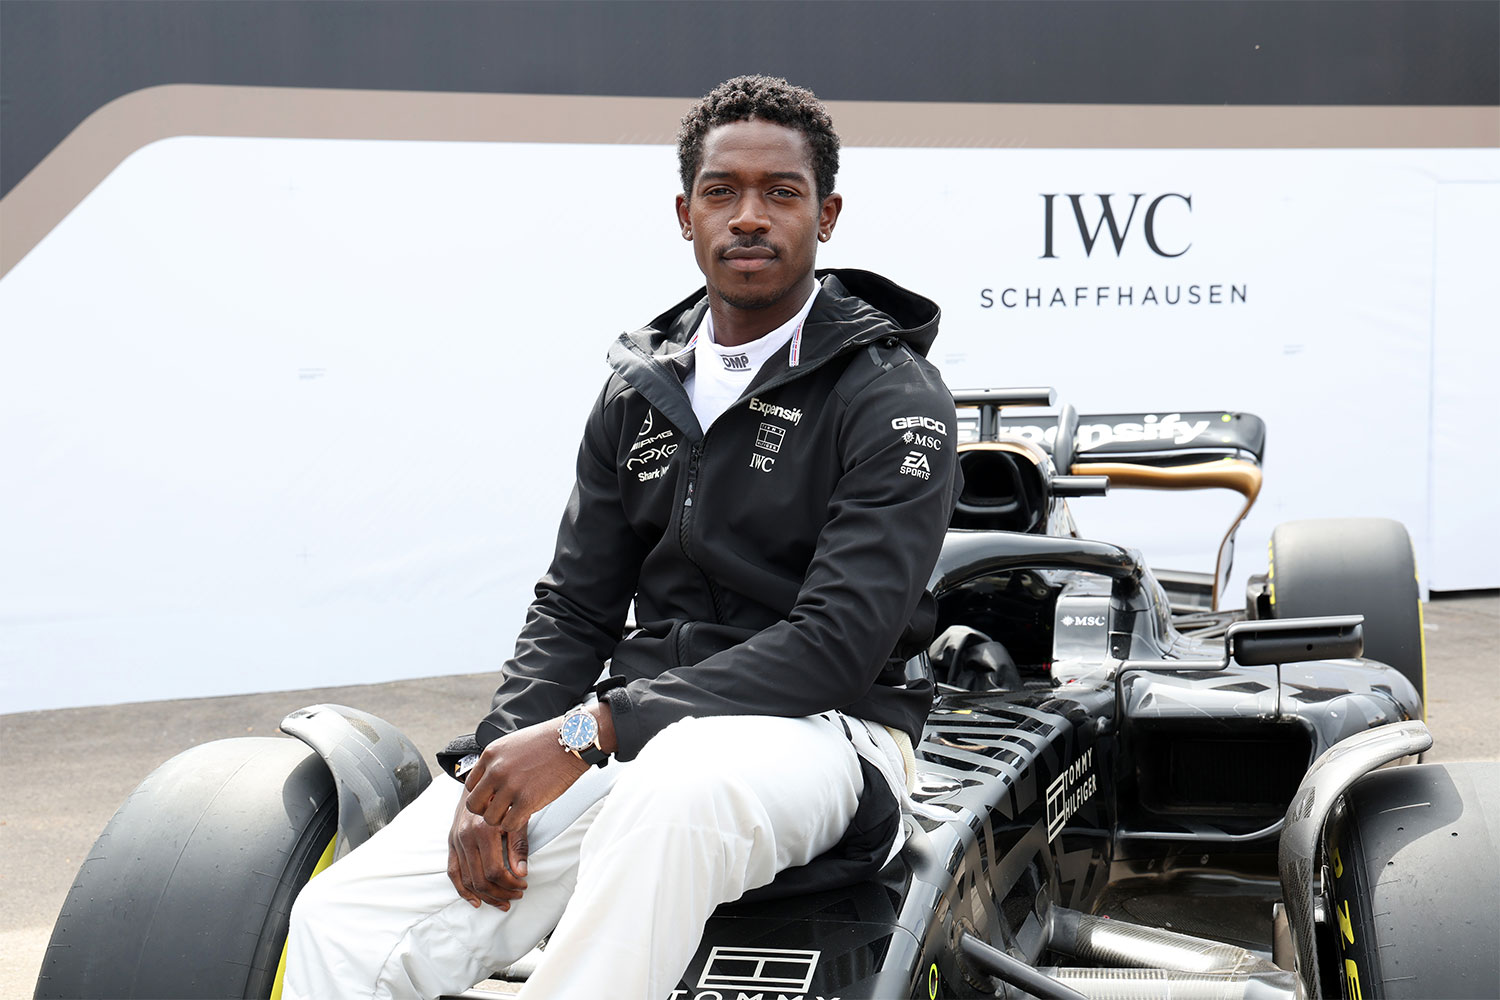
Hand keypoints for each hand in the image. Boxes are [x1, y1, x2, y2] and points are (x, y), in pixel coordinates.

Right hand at [447, 795, 526, 908]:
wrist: (481, 779)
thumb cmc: (504, 797)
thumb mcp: (517, 817)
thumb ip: (519, 846)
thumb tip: (521, 874)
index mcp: (484, 829)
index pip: (495, 870)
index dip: (510, 884)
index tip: (523, 885)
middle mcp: (466, 836)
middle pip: (481, 879)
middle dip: (500, 893)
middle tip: (516, 895)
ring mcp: (456, 840)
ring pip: (468, 880)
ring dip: (486, 895)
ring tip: (502, 901)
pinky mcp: (451, 842)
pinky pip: (453, 872)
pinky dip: (463, 890)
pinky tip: (476, 901)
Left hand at [461, 717, 593, 860]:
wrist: (571, 741)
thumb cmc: (547, 742)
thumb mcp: (512, 744)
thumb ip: (498, 762)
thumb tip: (490, 782)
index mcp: (490, 755)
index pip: (470, 786)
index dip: (482, 796)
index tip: (493, 798)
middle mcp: (496, 770)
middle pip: (473, 805)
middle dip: (486, 811)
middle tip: (500, 810)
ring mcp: (510, 786)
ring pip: (490, 818)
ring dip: (502, 820)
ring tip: (515, 813)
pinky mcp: (527, 800)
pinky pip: (509, 824)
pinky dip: (515, 824)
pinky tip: (525, 815)